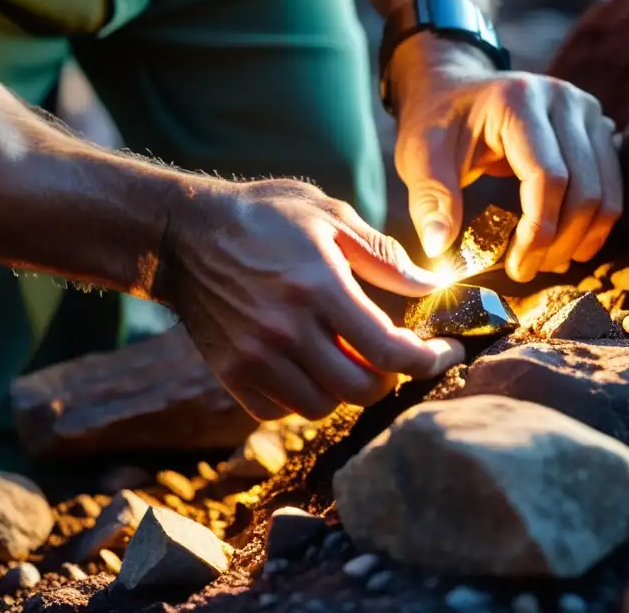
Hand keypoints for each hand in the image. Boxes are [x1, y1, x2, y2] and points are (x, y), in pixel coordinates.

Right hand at [159, 178, 463, 420]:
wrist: (183, 234)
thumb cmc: (263, 216)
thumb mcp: (329, 215)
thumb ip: (384, 257)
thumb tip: (432, 286)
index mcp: (318, 286)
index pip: (389, 350)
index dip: (429, 360)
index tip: (444, 354)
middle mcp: (286, 329)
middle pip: (360, 389)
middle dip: (389, 378)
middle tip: (392, 356)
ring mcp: (254, 356)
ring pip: (322, 407)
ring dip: (345, 389)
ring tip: (346, 356)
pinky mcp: (230, 372)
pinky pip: (279, 412)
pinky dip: (302, 399)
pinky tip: (307, 366)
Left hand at [390, 34, 622, 282]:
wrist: (455, 87)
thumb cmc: (437, 122)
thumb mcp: (420, 155)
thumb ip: (431, 198)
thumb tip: (439, 247)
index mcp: (519, 101)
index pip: (548, 176)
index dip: (539, 230)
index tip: (516, 267)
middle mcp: (563, 100)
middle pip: (585, 187)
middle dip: (560, 242)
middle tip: (527, 271)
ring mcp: (587, 112)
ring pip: (607, 190)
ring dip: (581, 237)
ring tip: (546, 263)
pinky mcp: (596, 129)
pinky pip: (612, 185)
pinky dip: (593, 223)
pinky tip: (566, 246)